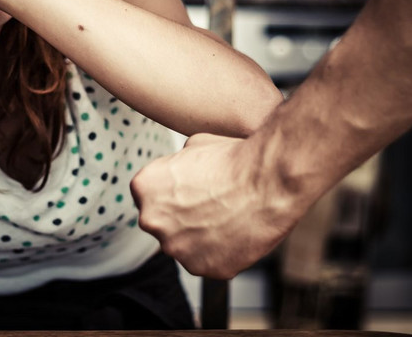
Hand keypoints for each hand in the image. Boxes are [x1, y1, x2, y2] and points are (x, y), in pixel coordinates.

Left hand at [131, 133, 301, 278]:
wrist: (267, 182)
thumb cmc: (234, 160)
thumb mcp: (194, 144)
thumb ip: (176, 164)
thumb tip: (180, 168)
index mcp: (144, 187)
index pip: (150, 196)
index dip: (174, 193)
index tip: (193, 190)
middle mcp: (152, 220)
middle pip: (164, 223)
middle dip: (183, 217)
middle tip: (212, 205)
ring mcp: (177, 248)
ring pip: (185, 245)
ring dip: (201, 236)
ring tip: (228, 218)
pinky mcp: (203, 268)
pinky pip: (208, 262)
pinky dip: (221, 252)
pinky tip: (237, 233)